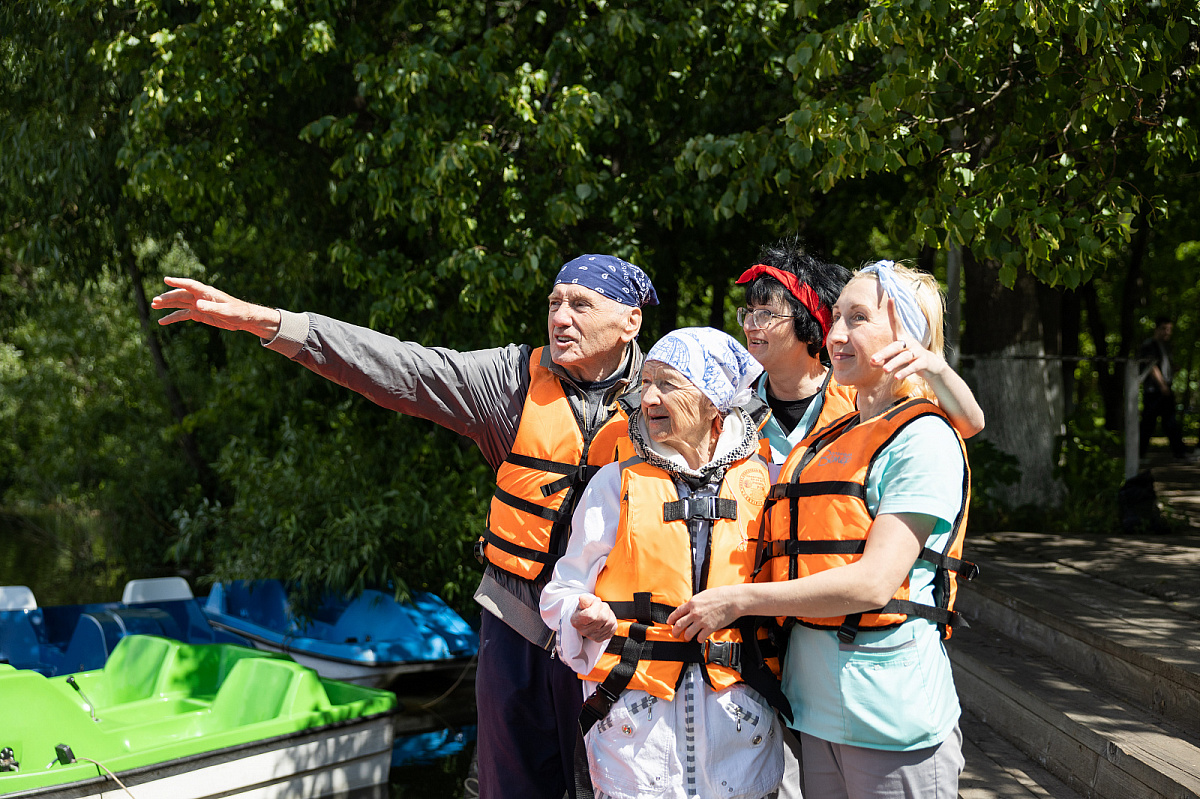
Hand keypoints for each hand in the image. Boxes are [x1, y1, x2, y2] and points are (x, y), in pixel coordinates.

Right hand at [151, 277, 280, 338]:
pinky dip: (172, 317)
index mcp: (208, 293)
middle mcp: (201, 297)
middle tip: (154, 301)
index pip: (190, 285)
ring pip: (179, 304)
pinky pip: (183, 315)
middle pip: (181, 295)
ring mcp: (199, 305)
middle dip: (168, 297)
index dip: (178, 282)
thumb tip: (197, 304)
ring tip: (153, 305)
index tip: (166, 280)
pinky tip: (162, 321)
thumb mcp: (226, 312)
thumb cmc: (238, 313)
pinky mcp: (199, 314)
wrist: (244, 319)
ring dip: (167, 305)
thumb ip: (212, 307)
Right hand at [570, 594, 617, 641]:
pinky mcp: (603, 638)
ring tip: (604, 610)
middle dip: (604, 607)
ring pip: (610, 622)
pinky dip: (613, 619)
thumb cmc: (584, 610)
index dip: (596, 605)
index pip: (591, 615)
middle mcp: (585, 631)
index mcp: (577, 622)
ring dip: (610, 613)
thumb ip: (584, 600)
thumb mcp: (582, 603)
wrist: (587, 619)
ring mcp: (595, 636)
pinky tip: (607, 617)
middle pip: (603, 617)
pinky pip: (614, 626)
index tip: (597, 600)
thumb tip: (583, 598)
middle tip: (601, 604)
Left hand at [667, 586, 739, 641]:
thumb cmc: (721, 595)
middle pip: (679, 625)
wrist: (733, 600)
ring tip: (687, 638)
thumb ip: (695, 603)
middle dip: (675, 631)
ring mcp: (702, 621)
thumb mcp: (703, 595)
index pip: (677, 612)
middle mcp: (695, 612)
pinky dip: (699, 639)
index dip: (671, 619)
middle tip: (675, 634)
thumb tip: (690, 608)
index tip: (669, 622)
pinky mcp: (710, 628)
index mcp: (692, 603)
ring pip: (688, 634)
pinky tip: (700, 638)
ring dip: (686, 637)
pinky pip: (700, 637)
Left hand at [872, 296, 945, 382]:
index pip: (897, 322)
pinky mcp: (924, 362)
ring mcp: (917, 352)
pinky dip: (905, 371)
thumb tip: (870, 362)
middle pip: (895, 346)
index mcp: (902, 338)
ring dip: (894, 363)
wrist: (931, 365)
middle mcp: (910, 343)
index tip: (891, 298)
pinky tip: (896, 377)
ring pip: (904, 357)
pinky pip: (914, 367)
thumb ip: (884, 357)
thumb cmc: (909, 357)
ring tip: (884, 370)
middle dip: (884, 353)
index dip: (894, 311)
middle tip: (872, 360)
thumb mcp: (897, 355)